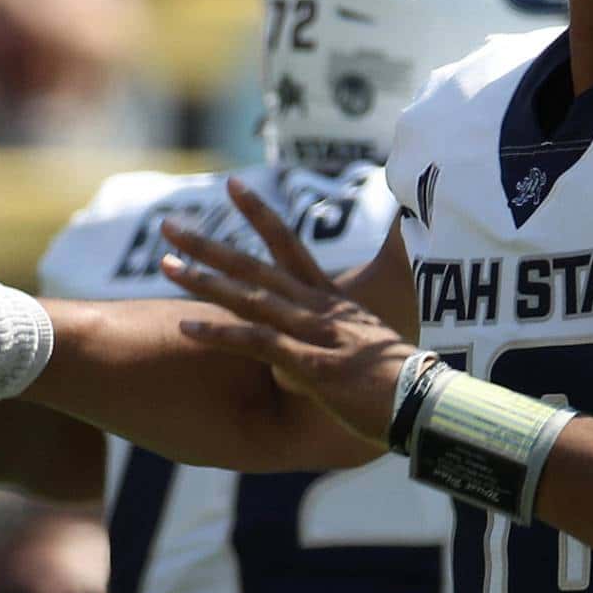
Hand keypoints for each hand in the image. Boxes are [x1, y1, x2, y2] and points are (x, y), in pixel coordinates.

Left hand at [157, 177, 411, 445]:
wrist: (427, 405)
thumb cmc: (398, 387)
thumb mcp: (359, 357)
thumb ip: (314, 355)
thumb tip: (285, 368)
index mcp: (334, 302)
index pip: (291, 246)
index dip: (260, 214)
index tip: (233, 187)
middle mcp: (321, 309)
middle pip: (258, 266)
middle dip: (210, 246)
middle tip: (170, 226)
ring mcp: (316, 333)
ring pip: (253, 298)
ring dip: (205, 281)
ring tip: (165, 266)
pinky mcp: (313, 363)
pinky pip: (259, 343)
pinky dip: (221, 334)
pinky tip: (186, 326)